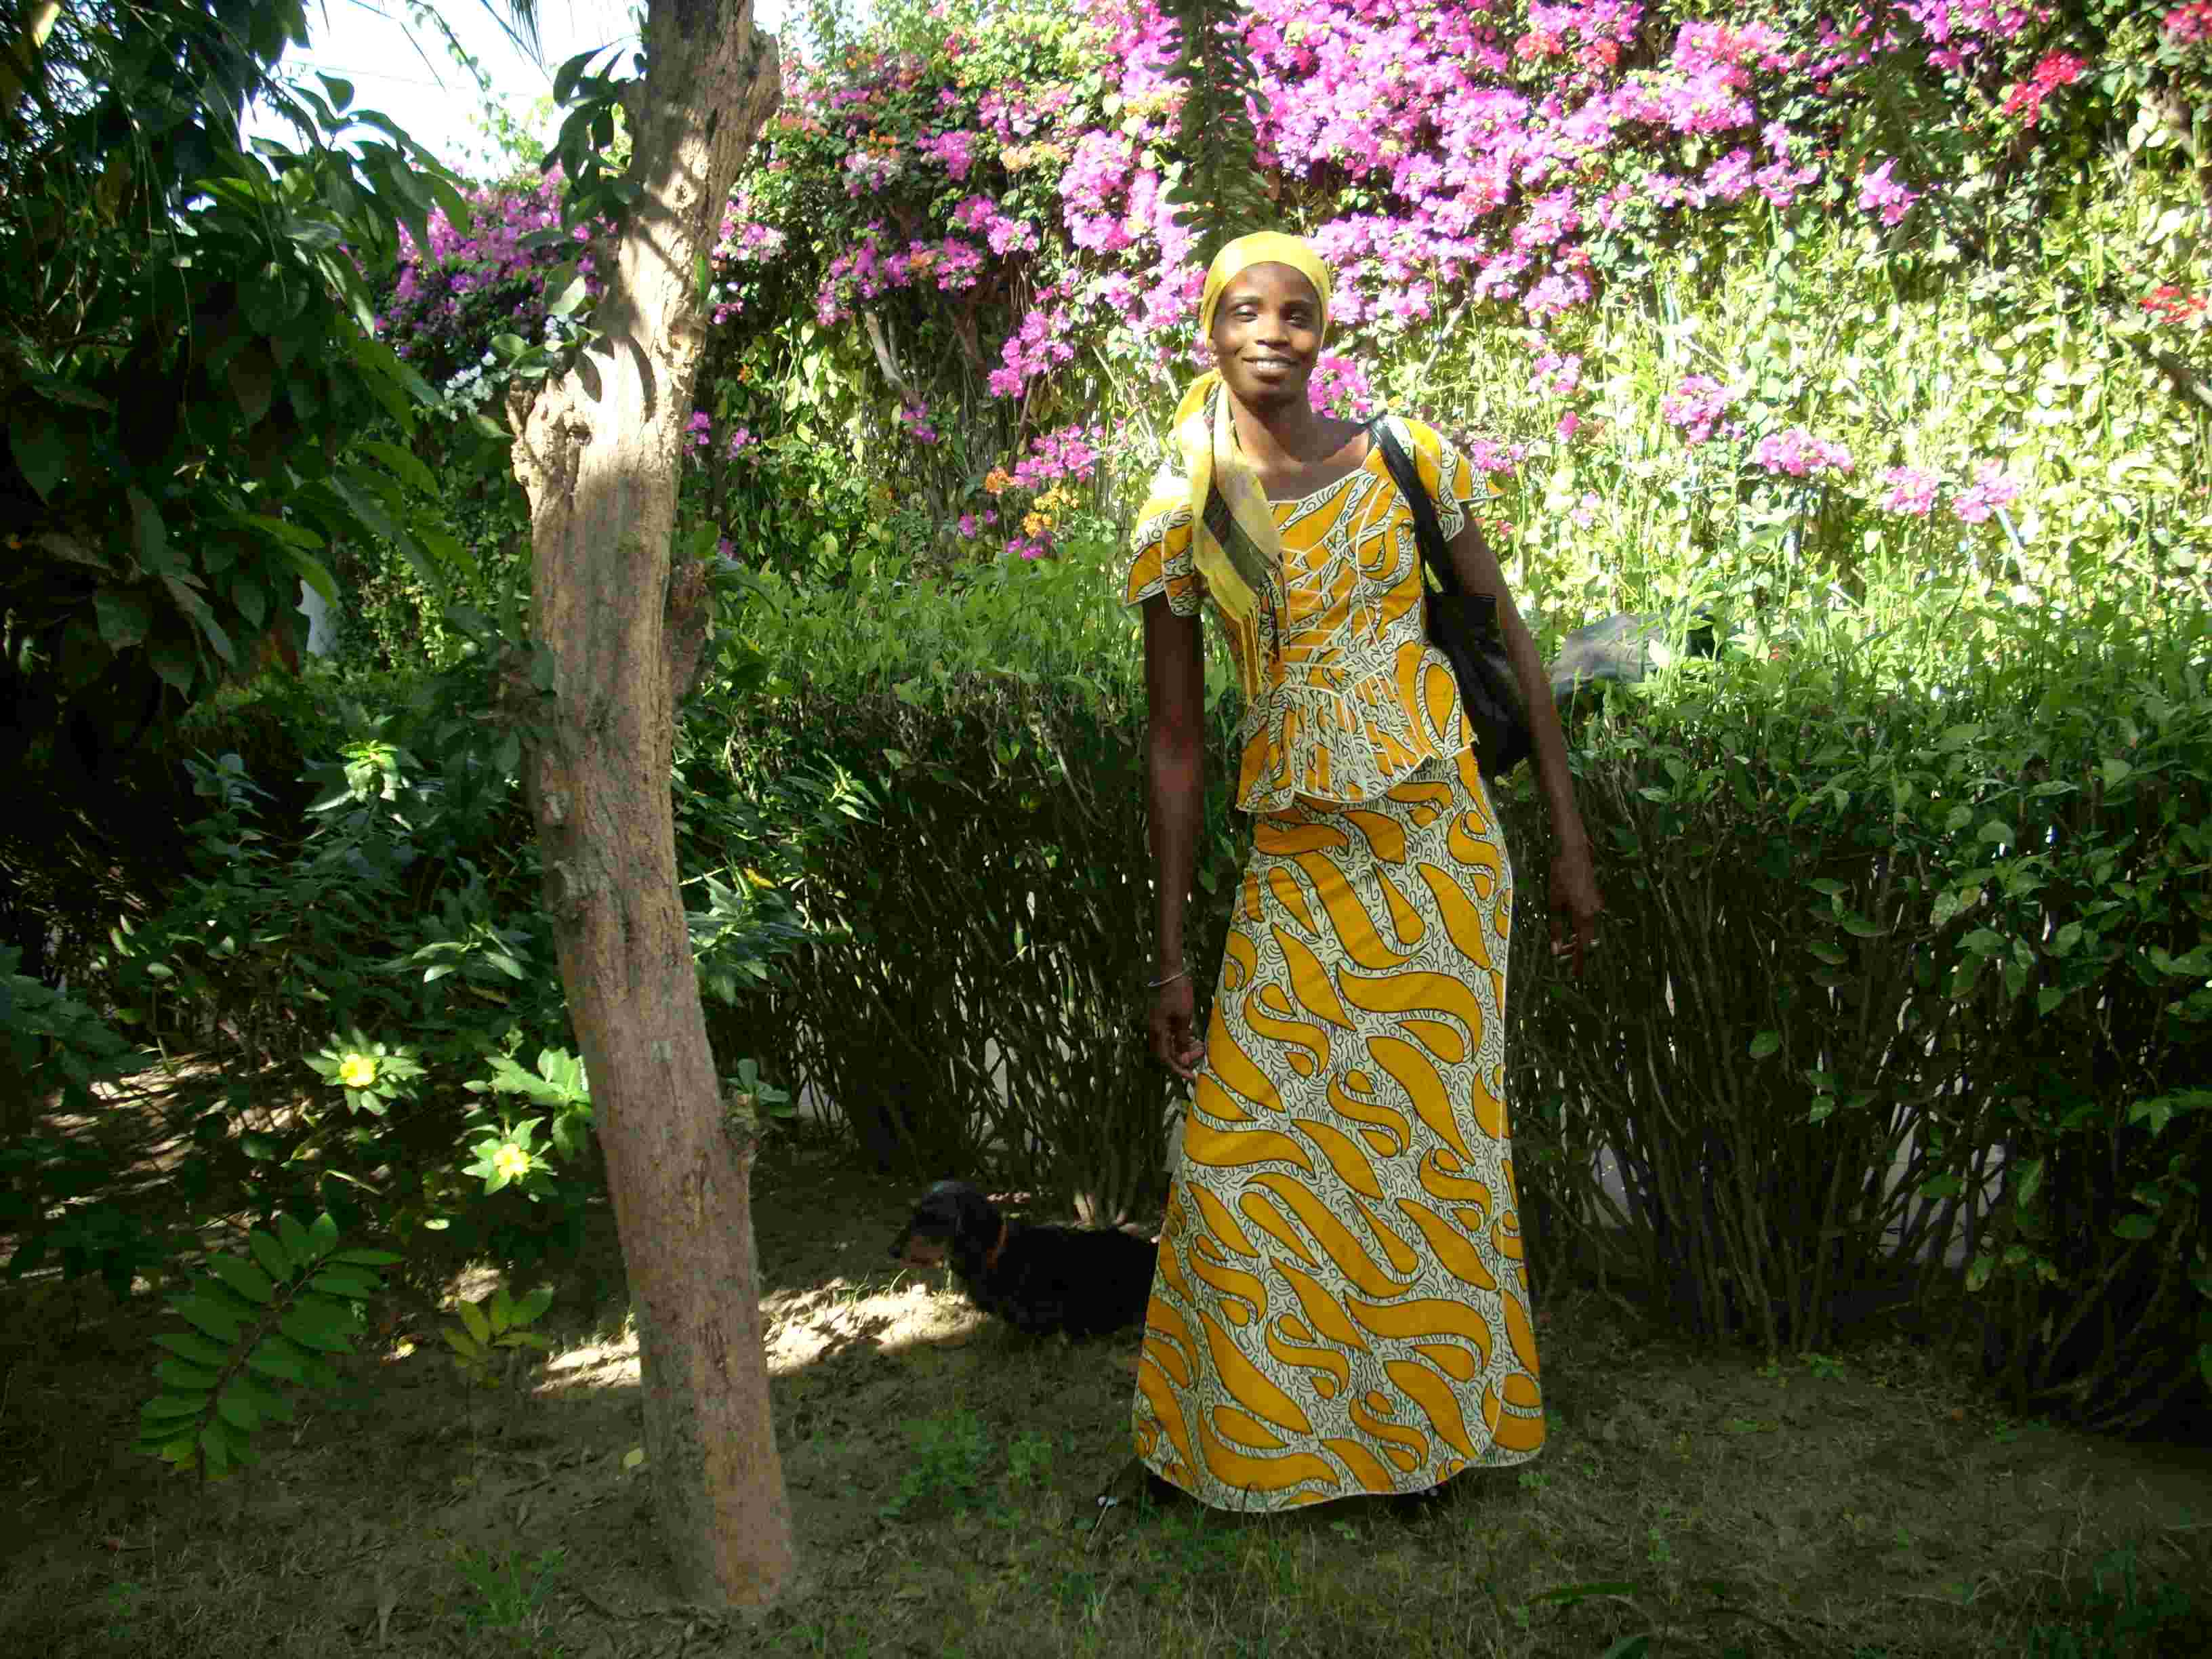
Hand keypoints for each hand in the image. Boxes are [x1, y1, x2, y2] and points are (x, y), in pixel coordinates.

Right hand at [1149, 973, 1205, 1080]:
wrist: (1171, 973)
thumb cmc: (1177, 994)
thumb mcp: (1183, 1017)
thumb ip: (1182, 1039)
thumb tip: (1182, 1059)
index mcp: (1158, 1031)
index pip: (1166, 1058)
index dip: (1178, 1069)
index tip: (1191, 1076)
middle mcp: (1157, 1030)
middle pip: (1168, 1053)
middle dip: (1184, 1058)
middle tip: (1200, 1055)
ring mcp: (1160, 1024)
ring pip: (1172, 1044)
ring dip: (1185, 1048)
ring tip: (1200, 1046)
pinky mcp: (1165, 1018)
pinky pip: (1173, 1035)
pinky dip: (1183, 1039)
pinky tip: (1195, 1038)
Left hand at [1548, 840, 1603, 977]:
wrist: (1574, 851)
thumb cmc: (1560, 876)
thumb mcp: (1554, 903)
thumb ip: (1556, 928)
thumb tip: (1557, 950)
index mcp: (1584, 916)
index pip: (1583, 947)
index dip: (1579, 962)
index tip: (1576, 975)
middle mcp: (1595, 913)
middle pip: (1588, 940)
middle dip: (1578, 952)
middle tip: (1567, 961)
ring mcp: (1597, 905)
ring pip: (1590, 930)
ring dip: (1579, 940)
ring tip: (1565, 946)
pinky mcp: (1596, 898)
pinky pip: (1590, 920)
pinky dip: (1581, 928)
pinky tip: (1570, 928)